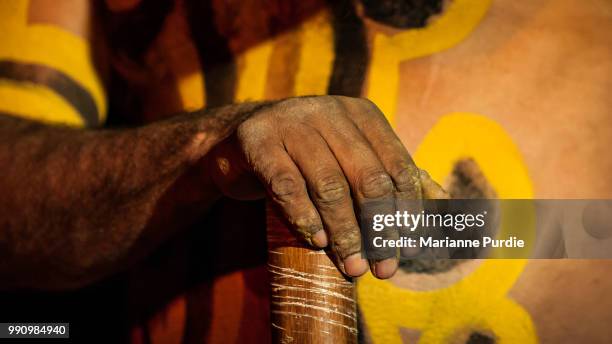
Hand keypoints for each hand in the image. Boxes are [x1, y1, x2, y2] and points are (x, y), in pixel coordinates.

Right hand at [205, 96, 445, 278]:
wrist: (242, 141)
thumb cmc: (307, 157)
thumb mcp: (351, 160)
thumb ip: (394, 177)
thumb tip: (445, 202)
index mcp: (362, 114)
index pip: (396, 165)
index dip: (408, 210)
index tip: (410, 250)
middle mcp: (330, 111)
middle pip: (367, 177)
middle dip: (379, 228)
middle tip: (382, 268)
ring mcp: (292, 122)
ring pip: (329, 185)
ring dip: (345, 232)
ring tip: (353, 266)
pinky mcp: (258, 140)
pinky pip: (287, 185)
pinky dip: (304, 217)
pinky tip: (316, 241)